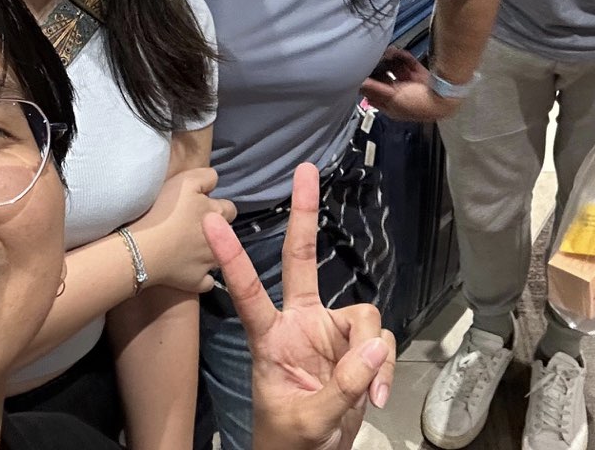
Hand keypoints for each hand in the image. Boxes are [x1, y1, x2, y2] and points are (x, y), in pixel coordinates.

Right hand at [131, 167, 236, 292]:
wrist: (140, 249)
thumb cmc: (162, 211)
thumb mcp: (185, 181)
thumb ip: (206, 177)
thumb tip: (214, 182)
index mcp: (218, 215)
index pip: (229, 208)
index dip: (215, 207)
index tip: (198, 209)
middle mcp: (219, 240)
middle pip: (226, 233)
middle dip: (214, 230)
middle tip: (191, 228)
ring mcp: (209, 264)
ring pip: (218, 257)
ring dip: (208, 252)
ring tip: (186, 249)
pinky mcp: (198, 282)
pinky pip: (206, 281)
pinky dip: (200, 277)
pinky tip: (187, 271)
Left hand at [206, 164, 395, 449]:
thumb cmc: (291, 439)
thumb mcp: (311, 421)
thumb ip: (343, 385)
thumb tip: (375, 346)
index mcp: (270, 338)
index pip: (248, 292)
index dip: (232, 258)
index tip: (211, 221)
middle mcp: (299, 323)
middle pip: (302, 259)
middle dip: (304, 214)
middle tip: (304, 170)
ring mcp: (328, 331)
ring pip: (363, 316)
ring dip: (370, 354)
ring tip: (367, 394)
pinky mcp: (356, 345)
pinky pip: (379, 341)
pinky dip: (382, 368)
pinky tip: (376, 396)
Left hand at [359, 48, 459, 122]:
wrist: (445, 97)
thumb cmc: (420, 104)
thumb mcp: (392, 97)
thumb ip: (375, 89)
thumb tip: (359, 84)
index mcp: (393, 107)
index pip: (374, 97)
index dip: (367, 85)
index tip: (361, 73)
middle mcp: (402, 97)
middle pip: (386, 81)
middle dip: (380, 69)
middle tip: (374, 59)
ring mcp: (412, 86)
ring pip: (397, 71)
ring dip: (392, 61)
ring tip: (387, 52)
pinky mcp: (421, 76)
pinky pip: (409, 64)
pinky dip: (404, 58)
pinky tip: (398, 52)